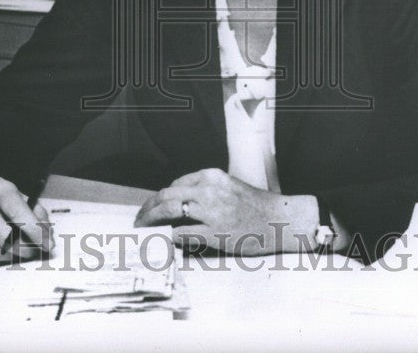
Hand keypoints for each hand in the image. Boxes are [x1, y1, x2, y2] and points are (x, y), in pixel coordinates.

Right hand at [0, 176, 51, 268]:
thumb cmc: (9, 201)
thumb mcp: (27, 199)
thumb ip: (40, 217)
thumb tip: (47, 239)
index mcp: (2, 192)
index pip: (19, 214)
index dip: (36, 233)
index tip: (48, 245)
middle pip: (5, 238)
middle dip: (25, 249)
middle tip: (35, 251)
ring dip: (11, 256)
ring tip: (19, 249)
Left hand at [133, 168, 316, 255]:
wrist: (279, 220)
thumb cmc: (255, 206)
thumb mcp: (228, 188)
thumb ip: (205, 192)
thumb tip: (179, 205)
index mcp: (211, 176)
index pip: (175, 185)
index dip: (158, 198)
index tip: (150, 207)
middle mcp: (208, 189)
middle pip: (166, 196)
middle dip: (147, 209)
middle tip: (138, 220)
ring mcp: (210, 211)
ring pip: (168, 211)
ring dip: (151, 222)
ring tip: (143, 231)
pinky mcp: (214, 232)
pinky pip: (181, 233)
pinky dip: (168, 237)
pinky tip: (162, 242)